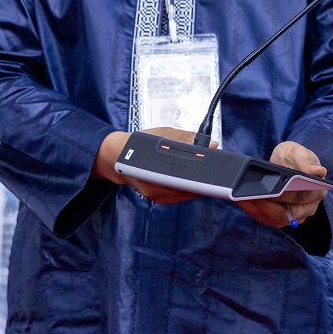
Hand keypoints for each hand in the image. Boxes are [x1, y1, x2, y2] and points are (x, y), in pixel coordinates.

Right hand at [94, 127, 213, 203]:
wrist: (118, 156)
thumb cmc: (140, 142)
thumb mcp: (164, 134)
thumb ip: (187, 139)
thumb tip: (211, 145)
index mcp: (153, 170)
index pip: (182, 179)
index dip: (200, 177)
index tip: (213, 172)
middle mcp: (153, 187)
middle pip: (185, 189)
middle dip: (201, 181)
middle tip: (213, 172)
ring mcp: (154, 196)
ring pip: (183, 195)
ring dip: (196, 186)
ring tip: (205, 174)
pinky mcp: (157, 199)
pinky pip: (177, 196)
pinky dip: (187, 188)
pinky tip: (193, 179)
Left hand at [234, 142, 329, 229]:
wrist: (288, 163)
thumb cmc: (294, 157)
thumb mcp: (298, 152)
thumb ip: (305, 161)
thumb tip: (315, 171)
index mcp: (317, 190)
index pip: (302, 196)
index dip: (286, 195)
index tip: (272, 191)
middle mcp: (309, 207)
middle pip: (287, 213)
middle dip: (267, 204)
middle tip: (249, 195)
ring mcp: (295, 216)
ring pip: (275, 219)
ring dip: (257, 209)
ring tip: (241, 198)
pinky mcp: (281, 219)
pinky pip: (266, 219)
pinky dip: (253, 210)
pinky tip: (241, 201)